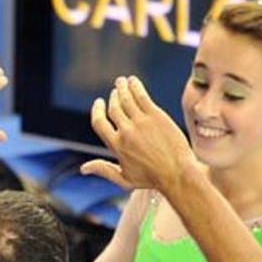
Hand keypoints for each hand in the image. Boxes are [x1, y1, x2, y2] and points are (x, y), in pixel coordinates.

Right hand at [82, 76, 198, 189]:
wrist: (178, 173)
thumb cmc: (152, 179)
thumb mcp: (124, 180)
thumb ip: (104, 170)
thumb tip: (83, 168)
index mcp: (116, 146)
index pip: (98, 122)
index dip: (97, 110)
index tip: (99, 102)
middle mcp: (126, 132)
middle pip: (114, 107)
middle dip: (113, 96)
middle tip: (116, 90)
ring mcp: (141, 122)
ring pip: (126, 99)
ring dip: (122, 87)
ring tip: (122, 81)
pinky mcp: (156, 116)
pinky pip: (142, 96)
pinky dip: (135, 86)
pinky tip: (133, 81)